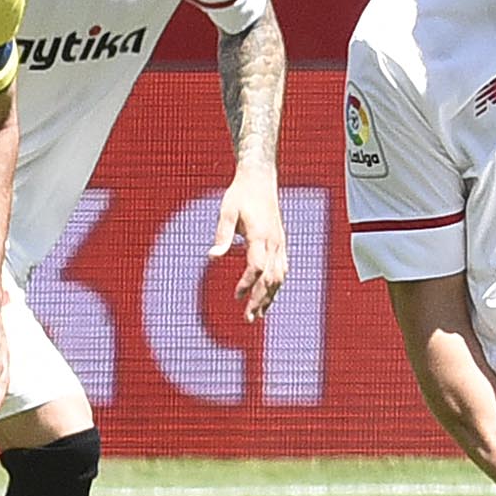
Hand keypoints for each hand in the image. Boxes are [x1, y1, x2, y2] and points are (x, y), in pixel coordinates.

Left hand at [208, 163, 287, 320]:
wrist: (260, 177)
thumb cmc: (241, 194)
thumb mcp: (226, 211)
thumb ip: (221, 235)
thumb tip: (212, 257)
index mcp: (260, 235)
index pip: (257, 267)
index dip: (247, 284)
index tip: (236, 296)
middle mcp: (274, 241)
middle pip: (271, 278)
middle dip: (261, 300)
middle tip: (249, 318)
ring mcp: (280, 242)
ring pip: (280, 277)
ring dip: (270, 297)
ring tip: (259, 314)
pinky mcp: (281, 242)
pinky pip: (283, 269)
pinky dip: (276, 285)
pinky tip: (269, 295)